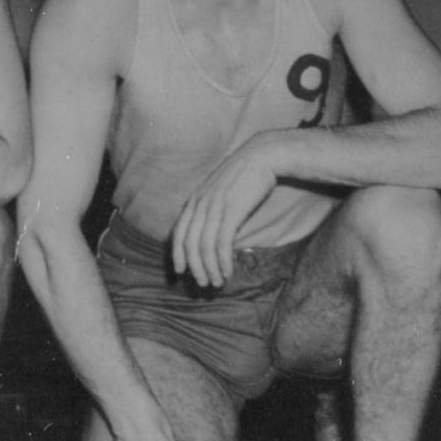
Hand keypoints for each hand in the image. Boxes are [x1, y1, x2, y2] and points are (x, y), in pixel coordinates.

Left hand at [170, 137, 279, 288]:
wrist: (262, 156)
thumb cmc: (245, 175)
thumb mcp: (220, 190)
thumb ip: (211, 208)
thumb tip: (211, 230)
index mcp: (195, 200)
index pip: (179, 233)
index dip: (178, 255)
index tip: (180, 272)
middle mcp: (200, 205)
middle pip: (189, 244)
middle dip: (194, 267)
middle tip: (203, 284)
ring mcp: (214, 208)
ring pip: (204, 247)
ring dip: (210, 268)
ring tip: (217, 282)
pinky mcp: (231, 212)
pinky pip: (222, 244)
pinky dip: (223, 261)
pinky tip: (228, 272)